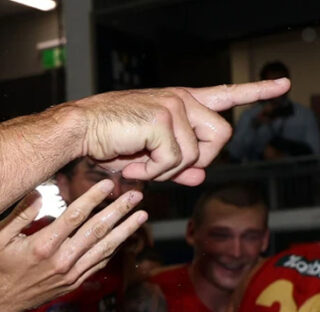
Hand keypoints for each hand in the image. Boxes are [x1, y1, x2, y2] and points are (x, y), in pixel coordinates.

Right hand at [0, 179, 145, 311]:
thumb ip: (20, 214)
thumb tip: (39, 193)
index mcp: (43, 245)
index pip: (75, 216)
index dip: (93, 198)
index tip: (108, 184)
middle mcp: (61, 261)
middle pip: (96, 231)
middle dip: (118, 211)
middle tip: (136, 195)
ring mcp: (69, 274)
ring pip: (104, 249)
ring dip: (124, 231)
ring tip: (141, 216)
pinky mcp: (72, 283)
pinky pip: (97, 264)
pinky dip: (112, 250)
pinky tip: (123, 238)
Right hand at [76, 78, 289, 184]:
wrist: (78, 130)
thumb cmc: (106, 141)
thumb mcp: (147, 157)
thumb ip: (178, 166)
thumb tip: (201, 178)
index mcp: (181, 102)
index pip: (226, 95)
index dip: (257, 90)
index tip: (283, 84)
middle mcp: (182, 99)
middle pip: (220, 137)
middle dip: (196, 162)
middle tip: (161, 168)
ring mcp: (175, 106)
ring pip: (196, 155)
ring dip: (166, 172)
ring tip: (137, 165)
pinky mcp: (163, 119)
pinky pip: (174, 161)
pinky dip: (152, 173)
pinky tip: (130, 164)